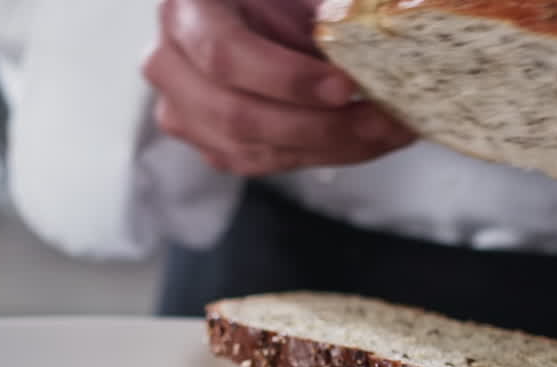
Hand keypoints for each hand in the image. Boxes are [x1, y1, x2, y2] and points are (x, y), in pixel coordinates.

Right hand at [142, 0, 414, 175]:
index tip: (343, 86)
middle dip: (320, 125)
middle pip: (238, 116)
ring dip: (331, 147)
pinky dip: (321, 154)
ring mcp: (181, 112)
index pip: (224, 56)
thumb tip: (374, 35)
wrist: (252, 13)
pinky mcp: (208, 143)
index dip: (285, 78)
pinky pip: (264, 162)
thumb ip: (326, 15)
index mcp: (185, 10)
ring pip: (252, 150)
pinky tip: (365, 140)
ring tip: (388, 130)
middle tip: (382, 119)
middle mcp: (168, 65)